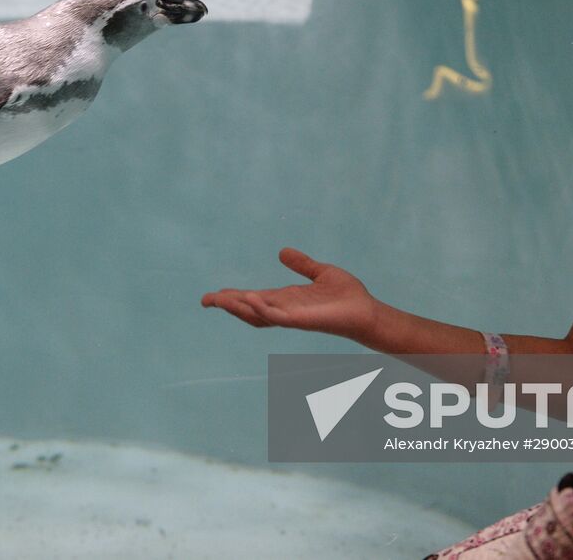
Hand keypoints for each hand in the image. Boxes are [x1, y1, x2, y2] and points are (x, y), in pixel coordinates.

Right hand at [201, 247, 379, 344]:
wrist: (366, 311)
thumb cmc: (347, 296)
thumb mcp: (320, 272)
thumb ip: (301, 264)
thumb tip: (281, 252)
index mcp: (287, 299)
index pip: (254, 298)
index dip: (234, 297)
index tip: (213, 295)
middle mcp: (285, 310)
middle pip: (249, 309)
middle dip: (227, 305)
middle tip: (205, 300)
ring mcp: (292, 317)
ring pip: (258, 314)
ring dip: (239, 308)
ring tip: (220, 299)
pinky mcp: (303, 320)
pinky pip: (278, 317)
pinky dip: (263, 308)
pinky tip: (250, 299)